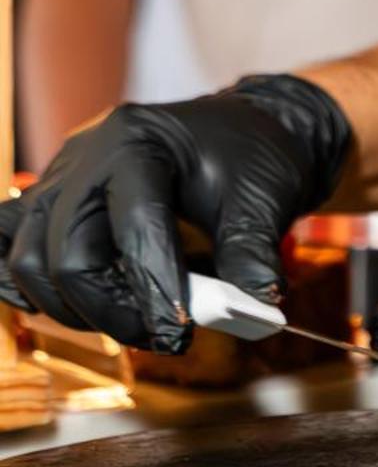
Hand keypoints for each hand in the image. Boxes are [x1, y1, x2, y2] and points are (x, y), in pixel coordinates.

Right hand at [0, 75, 350, 351]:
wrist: (237, 131)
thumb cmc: (249, 157)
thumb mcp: (264, 199)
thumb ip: (251, 255)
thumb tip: (254, 307)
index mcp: (140, 142)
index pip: (134, 227)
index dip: (154, 289)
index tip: (179, 336)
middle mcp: (87, 155)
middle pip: (67, 253)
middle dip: (112, 310)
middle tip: (161, 336)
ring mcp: (60, 176)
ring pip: (29, 260)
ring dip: (74, 308)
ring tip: (131, 320)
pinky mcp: (48, 199)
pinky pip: (9, 244)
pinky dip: (27, 283)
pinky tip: (70, 305)